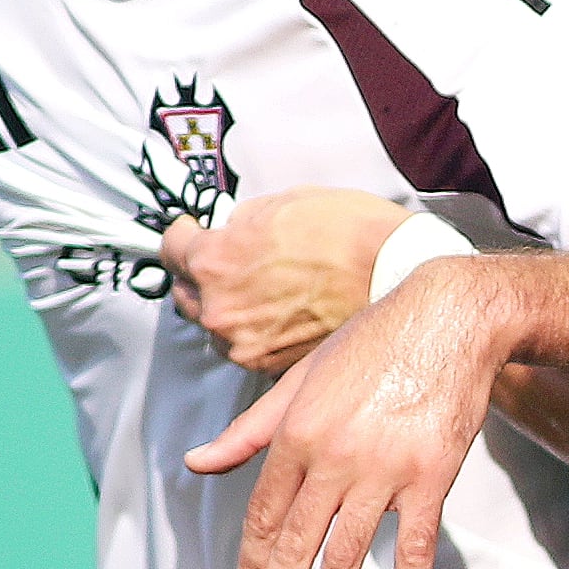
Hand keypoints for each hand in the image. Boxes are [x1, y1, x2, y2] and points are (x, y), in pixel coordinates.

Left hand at [158, 188, 409, 374]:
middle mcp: (221, 310)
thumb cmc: (352, 235)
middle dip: (204, 276)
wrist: (398, 276)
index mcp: (215, 261)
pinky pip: (248, 347)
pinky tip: (286, 311)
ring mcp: (246, 345)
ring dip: (231, 309)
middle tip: (234, 262)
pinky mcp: (272, 367)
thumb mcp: (285, 201)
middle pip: (186, 293)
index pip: (169, 248)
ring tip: (269, 289)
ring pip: (217, 326)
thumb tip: (231, 229)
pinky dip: (258, 332)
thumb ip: (242, 220)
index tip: (191, 234)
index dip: (184, 236)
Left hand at [184, 266, 507, 568]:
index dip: (250, 565)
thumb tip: (195, 463)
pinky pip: (415, 548)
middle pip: (295, 547)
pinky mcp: (431, 477)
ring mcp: (384, 470)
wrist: (450, 317)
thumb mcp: (301, 377)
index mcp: (296, 433)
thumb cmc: (373, 342)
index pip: (263, 517)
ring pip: (348, 555)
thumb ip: (249, 430)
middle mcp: (333, 457)